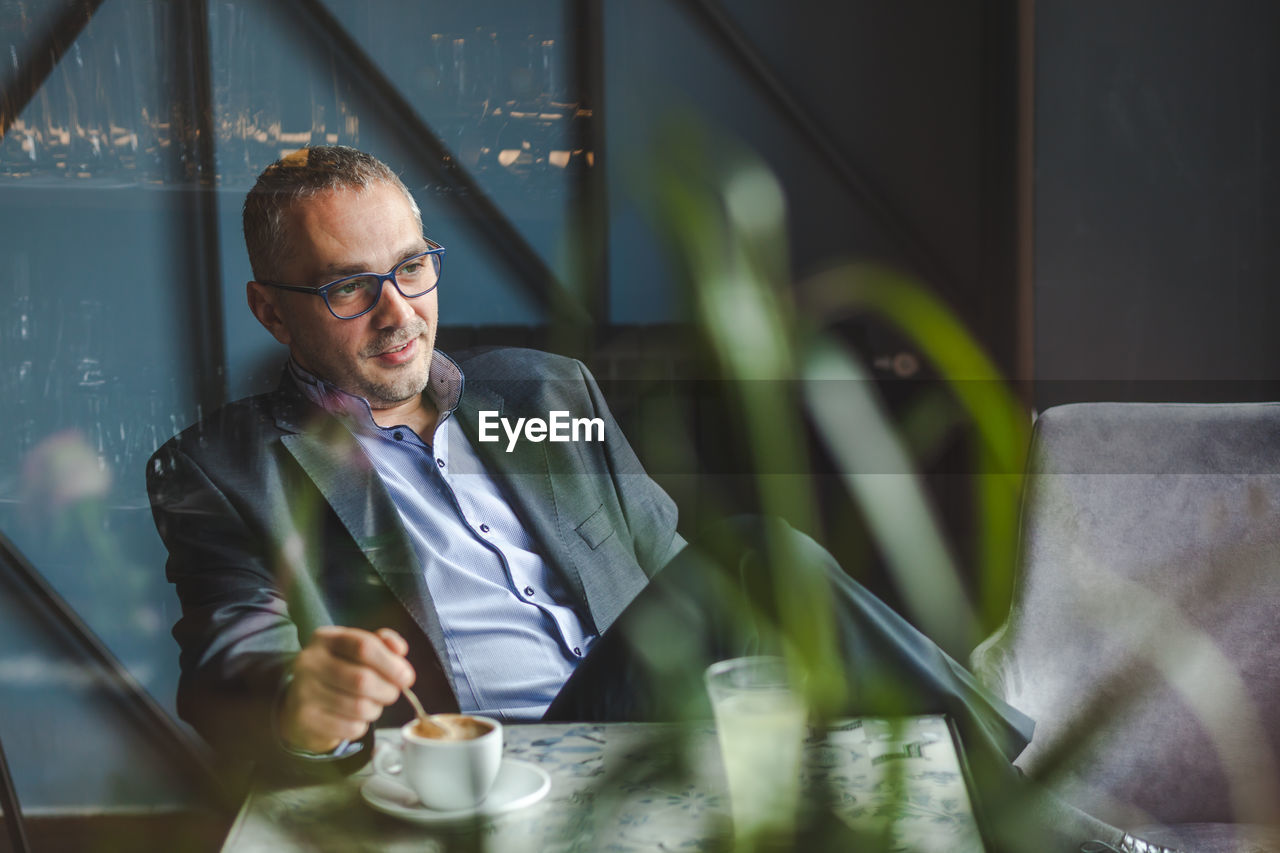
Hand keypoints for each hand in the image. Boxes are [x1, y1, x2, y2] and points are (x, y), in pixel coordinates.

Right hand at [279, 626, 414, 753]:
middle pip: (363, 679)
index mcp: (325, 638)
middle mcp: (309, 662)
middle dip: (388, 690)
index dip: (391, 663)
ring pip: (359, 707)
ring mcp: (304, 692)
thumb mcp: (355, 651)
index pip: (364, 646)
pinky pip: (350, 727)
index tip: (407, 677)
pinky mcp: (305, 720)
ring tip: (372, 705)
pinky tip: (354, 719)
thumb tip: (400, 649)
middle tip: (392, 693)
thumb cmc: (338, 673)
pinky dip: (361, 726)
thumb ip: (381, 644)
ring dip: (376, 709)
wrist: (300, 705)